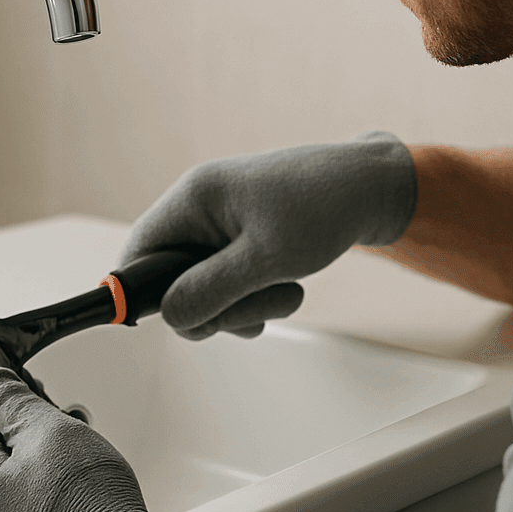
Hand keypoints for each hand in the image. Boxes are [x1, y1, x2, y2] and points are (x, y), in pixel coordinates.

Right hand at [122, 131, 416, 339]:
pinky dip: (257, 297)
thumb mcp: (267, 258)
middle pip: (172, 281)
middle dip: (214, 307)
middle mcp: (200, 208)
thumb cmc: (326, 208)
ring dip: (243, 306)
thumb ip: (212, 290)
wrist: (375, 189)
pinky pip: (231, 284)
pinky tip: (289, 287)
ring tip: (285, 292)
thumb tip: (170, 317)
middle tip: (254, 311)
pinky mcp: (243, 240)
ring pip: (206, 289)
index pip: (137, 253)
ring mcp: (222, 225)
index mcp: (194, 198)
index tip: (174, 321)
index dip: (142, 295)